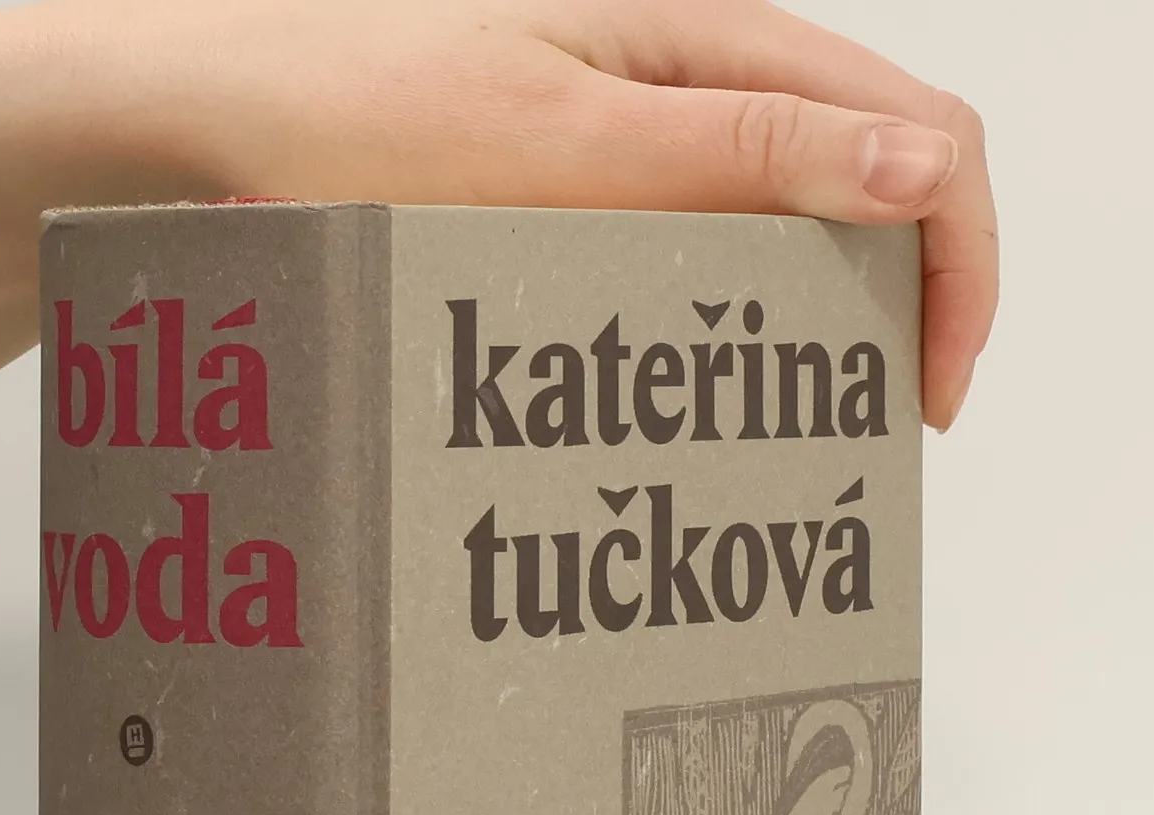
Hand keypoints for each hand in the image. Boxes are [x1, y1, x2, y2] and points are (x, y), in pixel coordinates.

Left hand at [50, 0, 995, 428]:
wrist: (196, 117)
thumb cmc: (348, 105)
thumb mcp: (562, 140)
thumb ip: (744, 152)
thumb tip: (922, 165)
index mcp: (708, 37)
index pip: (918, 130)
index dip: (957, 265)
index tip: (930, 398)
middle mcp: (684, 76)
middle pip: (863, 181)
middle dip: (890, 306)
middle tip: (856, 435)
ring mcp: (629, 130)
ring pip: (780, 226)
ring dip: (801, 328)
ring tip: (768, 430)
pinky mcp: (577, 182)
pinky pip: (688, 251)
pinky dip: (711, 327)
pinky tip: (680, 390)